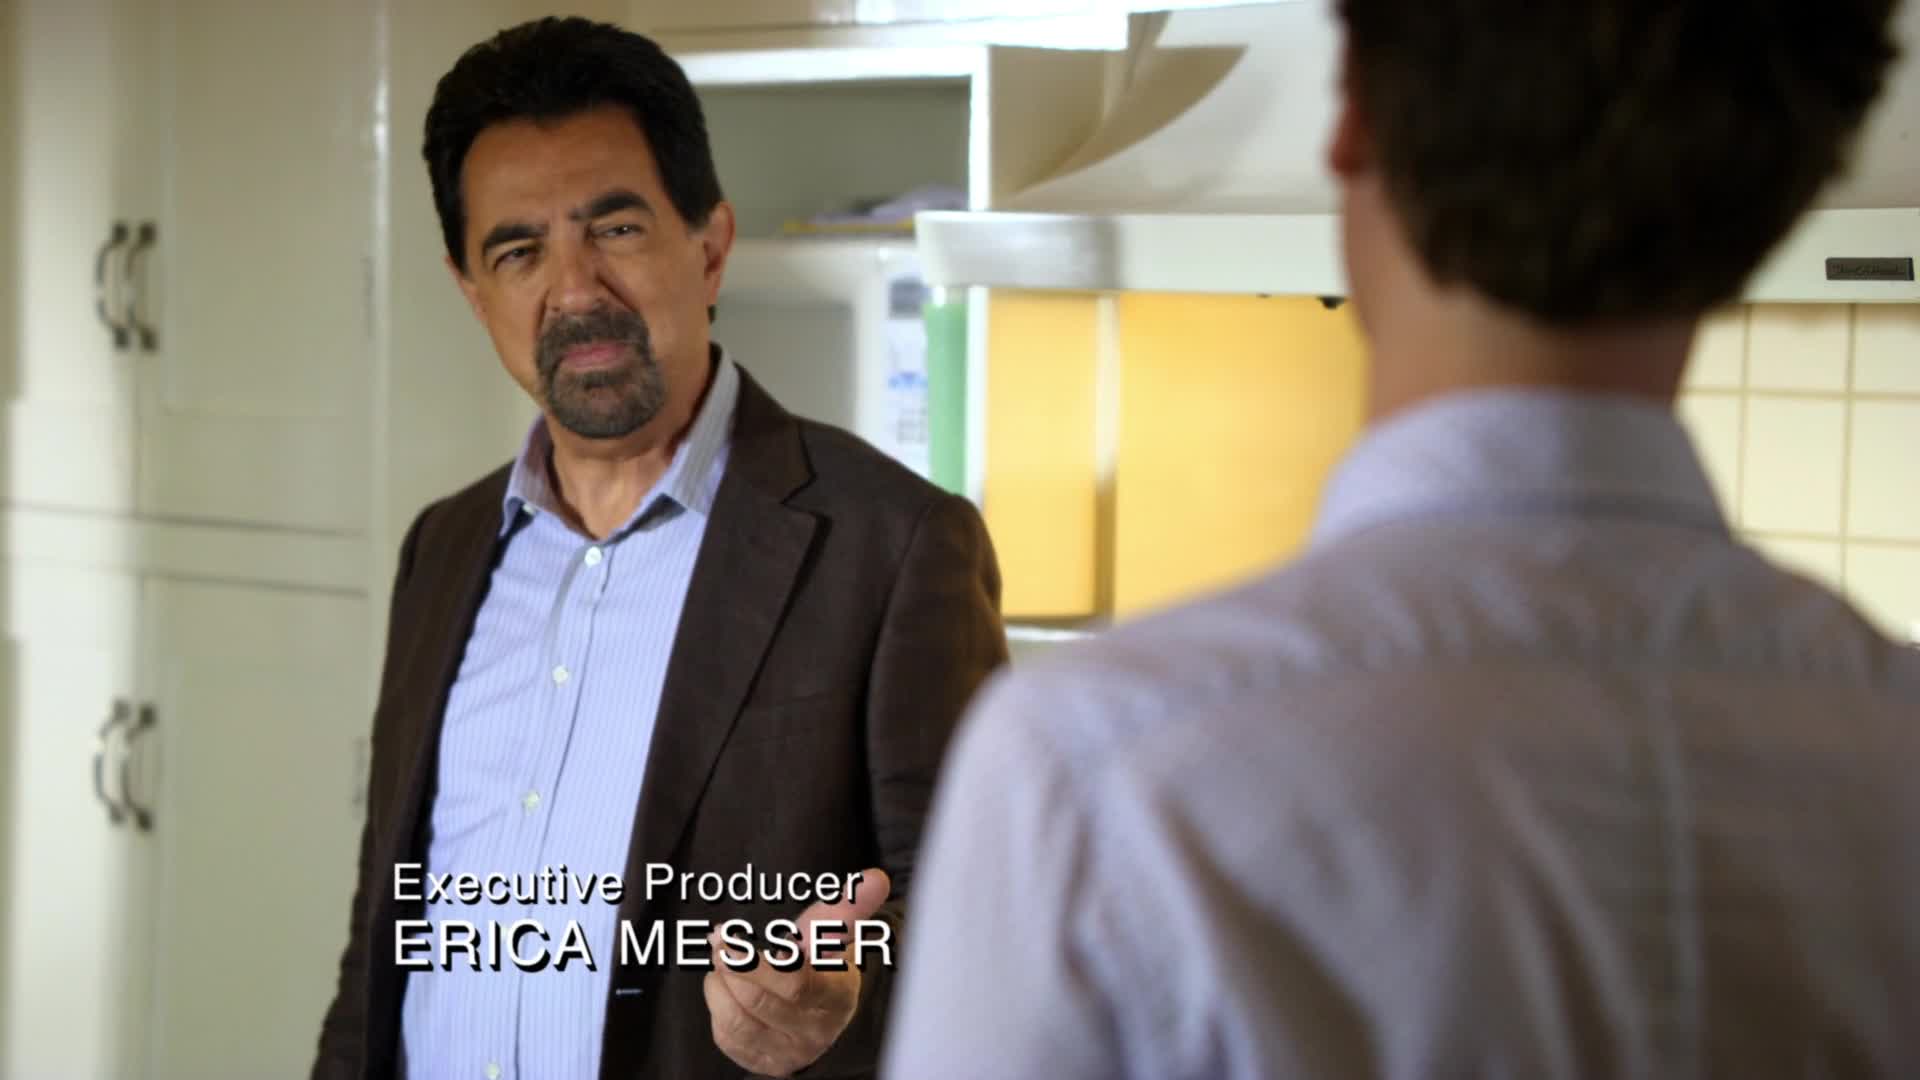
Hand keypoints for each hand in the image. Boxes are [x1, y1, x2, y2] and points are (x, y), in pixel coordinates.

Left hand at [704, 867, 890, 1077]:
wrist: (821, 1015)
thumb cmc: (822, 966)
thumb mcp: (833, 936)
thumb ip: (849, 907)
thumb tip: (877, 878)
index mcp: (834, 996)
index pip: (794, 983)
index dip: (756, 962)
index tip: (728, 938)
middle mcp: (813, 1030)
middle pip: (760, 1001)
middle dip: (733, 968)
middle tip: (718, 943)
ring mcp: (787, 1051)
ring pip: (739, 1021)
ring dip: (721, 988)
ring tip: (720, 964)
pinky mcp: (762, 1062)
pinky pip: (728, 1039)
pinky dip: (718, 1010)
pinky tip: (724, 990)